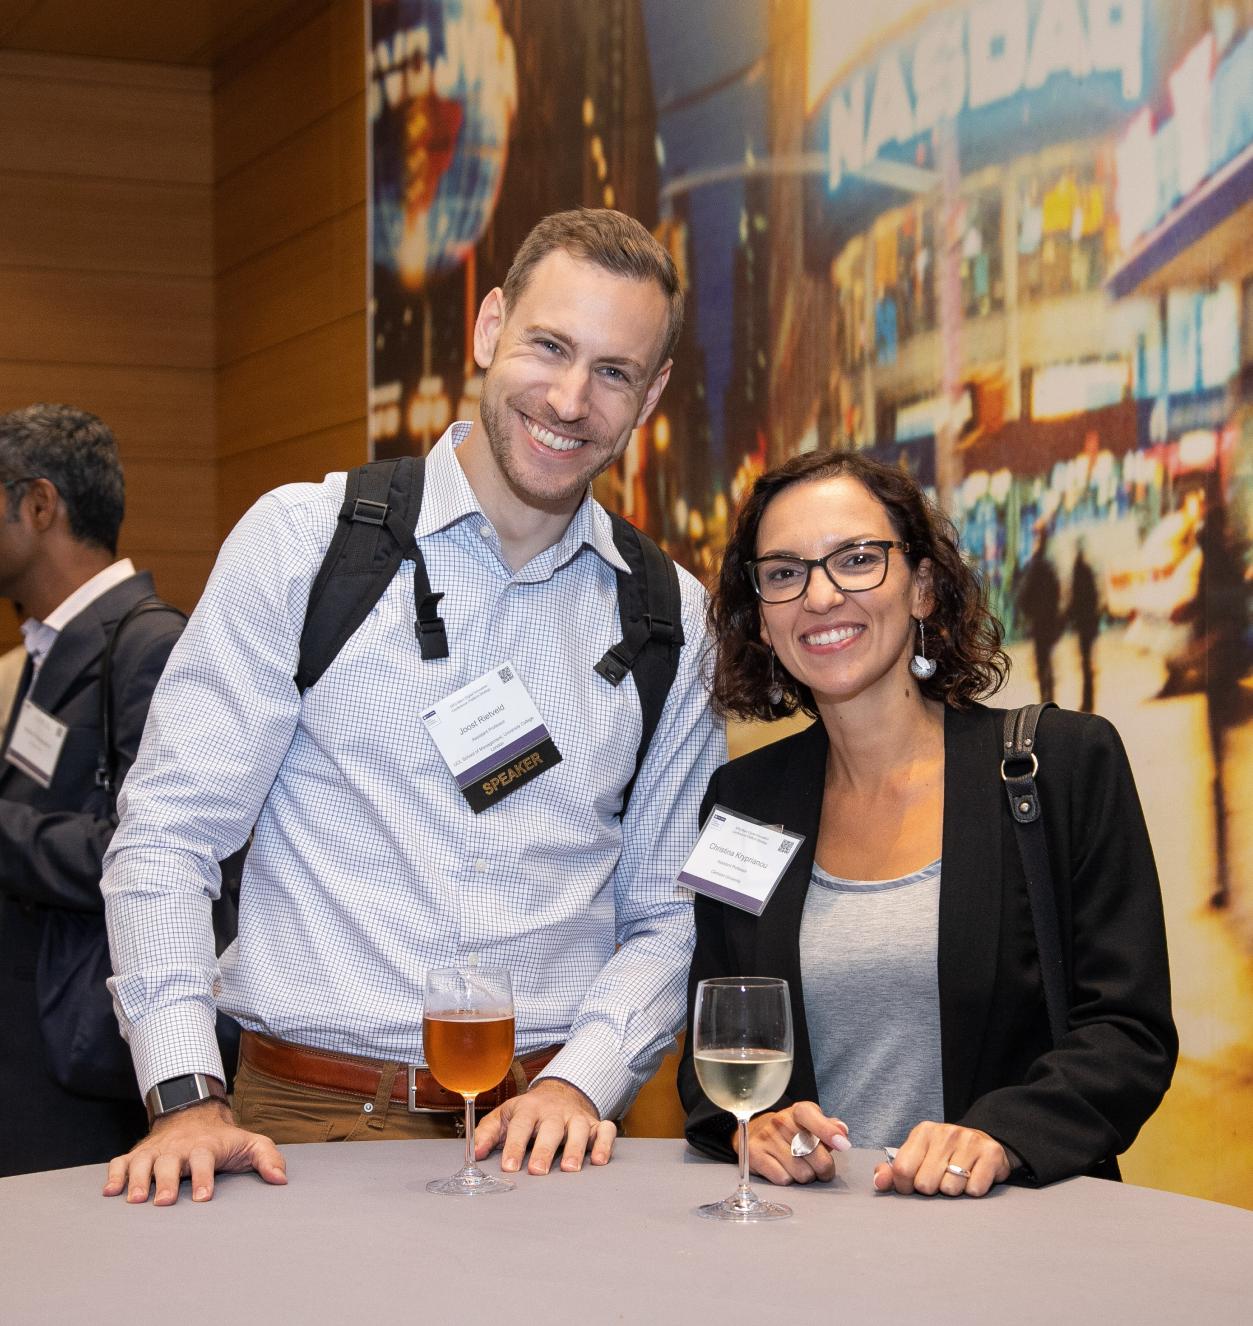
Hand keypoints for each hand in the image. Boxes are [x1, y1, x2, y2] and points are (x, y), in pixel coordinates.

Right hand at [102, 1098, 286, 1204]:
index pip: (204, 1159)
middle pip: (170, 1162)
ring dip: (138, 1180)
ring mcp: (155, 1151)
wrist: (193, 1115)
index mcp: (205, 1146)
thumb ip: (267, 1158)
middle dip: (167, 1181)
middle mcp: (178, 1148)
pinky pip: (121, 1162)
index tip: (204, 1197)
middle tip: (164, 1202)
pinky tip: (109, 1192)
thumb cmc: (222, 1139)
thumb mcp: (249, 1143)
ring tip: (136, 1200)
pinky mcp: (138, 1154)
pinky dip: (113, 1175)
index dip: (204, 1177)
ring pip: (143, 1162)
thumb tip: (281, 1179)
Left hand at [474, 1078, 614, 1175]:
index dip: (514, 1146)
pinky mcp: (596, 1124)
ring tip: (570, 1169)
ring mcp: (577, 1117)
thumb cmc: (529, 1112)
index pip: (521, 1126)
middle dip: (544, 1149)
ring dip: (575, 1148)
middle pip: (550, 1128)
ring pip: (579, 1129)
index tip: (508, 1167)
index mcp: (529, 1108)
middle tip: (537, 1170)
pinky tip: (600, 1160)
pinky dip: (605, 1143)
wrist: (559, 1093)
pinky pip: (606, 1130)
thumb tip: (474, 1154)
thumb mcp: (505, 1115)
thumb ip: (487, 1133)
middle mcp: (554, 1112)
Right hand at [736, 1101, 850, 1185]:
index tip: (843, 1145)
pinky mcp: (754, 1155)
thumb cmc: (791, 1130)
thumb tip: (842, 1131)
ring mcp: (766, 1138)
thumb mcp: (811, 1123)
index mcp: (798, 1111)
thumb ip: (829, 1127)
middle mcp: (780, 1121)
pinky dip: (787, 1179)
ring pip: (801, 1173)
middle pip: (816, 1157)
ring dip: (805, 1176)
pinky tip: (783, 1169)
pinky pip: (783, 1179)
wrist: (756, 1131)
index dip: (828, 1132)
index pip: (813, 1118)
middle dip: (824, 1168)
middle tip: (820, 1168)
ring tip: (799, 1166)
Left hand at [873, 1121, 1010, 1197]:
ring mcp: (969, 1140)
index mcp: (923, 1132)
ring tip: (957, 1178)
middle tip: (939, 1180)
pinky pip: (975, 1189)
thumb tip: (878, 1183)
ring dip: (953, 1191)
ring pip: (951, 1189)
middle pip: (926, 1184)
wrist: (982, 1142)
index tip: (912, 1187)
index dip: (905, 1187)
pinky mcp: (990, 1153)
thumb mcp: (918, 1156)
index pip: (902, 1169)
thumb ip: (893, 1170)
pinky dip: (973, 1191)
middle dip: (931, 1190)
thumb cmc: (944, 1154)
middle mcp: (945, 1132)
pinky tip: (973, 1178)